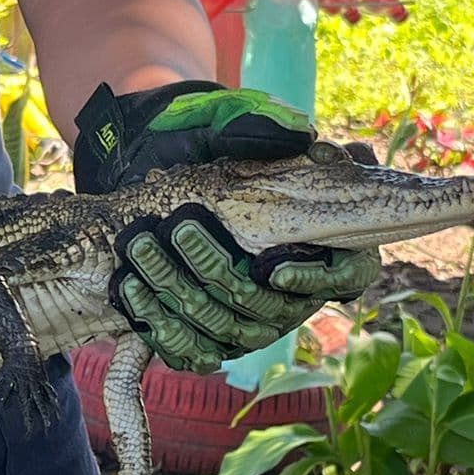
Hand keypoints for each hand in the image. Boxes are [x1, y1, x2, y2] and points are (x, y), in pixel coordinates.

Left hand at [73, 80, 380, 371]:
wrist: (155, 172)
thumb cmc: (210, 150)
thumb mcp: (235, 126)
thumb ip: (269, 129)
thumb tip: (310, 141)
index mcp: (323, 248)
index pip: (344, 276)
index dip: (315, 280)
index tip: (275, 269)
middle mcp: (291, 295)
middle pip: (265, 305)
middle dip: (216, 269)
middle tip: (179, 229)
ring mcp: (250, 323)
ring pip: (222, 327)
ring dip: (177, 288)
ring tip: (142, 248)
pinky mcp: (208, 340)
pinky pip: (189, 349)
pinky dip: (156, 322)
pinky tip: (129, 286)